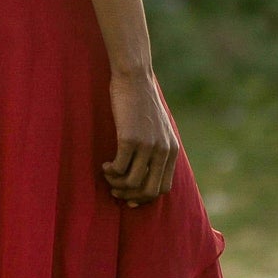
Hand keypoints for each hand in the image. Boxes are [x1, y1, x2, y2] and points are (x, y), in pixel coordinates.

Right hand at [103, 71, 177, 206]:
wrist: (134, 79)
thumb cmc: (142, 102)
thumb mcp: (159, 128)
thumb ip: (158, 148)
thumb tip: (147, 172)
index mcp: (172, 150)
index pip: (164, 188)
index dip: (146, 197)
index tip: (131, 198)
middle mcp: (163, 150)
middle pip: (149, 190)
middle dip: (130, 196)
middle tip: (115, 190)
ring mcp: (147, 145)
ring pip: (132, 182)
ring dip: (116, 184)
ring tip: (108, 175)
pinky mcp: (130, 138)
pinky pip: (119, 168)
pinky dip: (110, 172)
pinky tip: (105, 165)